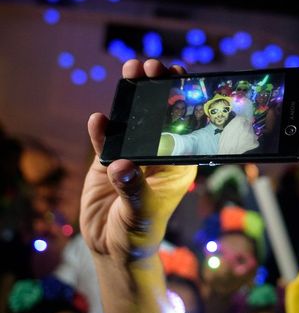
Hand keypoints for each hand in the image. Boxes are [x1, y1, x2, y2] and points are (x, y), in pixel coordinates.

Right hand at [80, 59, 196, 264]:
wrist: (113, 247)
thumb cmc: (140, 232)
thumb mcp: (141, 212)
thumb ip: (133, 189)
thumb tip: (122, 167)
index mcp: (178, 164)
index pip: (184, 127)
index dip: (183, 101)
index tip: (182, 76)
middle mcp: (157, 155)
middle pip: (159, 116)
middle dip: (158, 89)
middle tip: (153, 66)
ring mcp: (132, 155)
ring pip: (133, 121)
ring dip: (132, 97)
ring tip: (131, 71)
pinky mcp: (108, 160)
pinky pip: (105, 140)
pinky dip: (102, 129)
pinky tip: (100, 119)